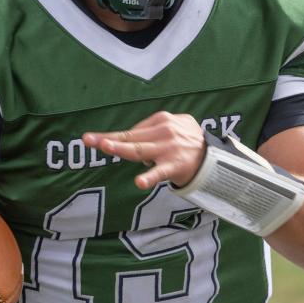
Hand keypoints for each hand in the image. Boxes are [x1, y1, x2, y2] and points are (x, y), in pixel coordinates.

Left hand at [83, 111, 205, 189]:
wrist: (214, 157)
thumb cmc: (188, 141)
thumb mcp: (174, 125)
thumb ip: (152, 129)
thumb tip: (129, 136)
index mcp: (161, 120)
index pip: (131, 131)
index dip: (111, 136)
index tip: (91, 139)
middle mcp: (164, 131)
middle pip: (131, 138)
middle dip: (109, 140)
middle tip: (89, 140)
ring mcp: (169, 149)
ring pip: (140, 150)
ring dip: (122, 148)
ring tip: (106, 147)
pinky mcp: (176, 166)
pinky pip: (160, 172)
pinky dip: (150, 177)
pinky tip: (139, 182)